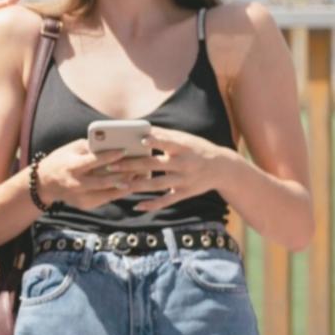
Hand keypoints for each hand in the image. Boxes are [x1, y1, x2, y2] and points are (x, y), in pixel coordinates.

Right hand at [34, 137, 144, 211]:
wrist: (45, 184)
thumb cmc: (61, 160)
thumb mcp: (70, 149)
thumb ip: (90, 146)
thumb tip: (112, 142)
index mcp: (71, 167)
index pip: (93, 161)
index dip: (110, 156)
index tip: (125, 149)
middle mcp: (76, 184)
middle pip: (105, 180)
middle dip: (124, 173)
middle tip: (141, 165)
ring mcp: (81, 197)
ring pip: (109, 191)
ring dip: (127, 183)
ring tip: (142, 175)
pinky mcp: (86, 205)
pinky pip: (107, 198)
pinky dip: (120, 191)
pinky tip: (132, 184)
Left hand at [115, 128, 233, 212]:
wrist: (223, 168)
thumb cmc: (197, 149)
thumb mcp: (185, 139)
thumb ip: (163, 135)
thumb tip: (140, 128)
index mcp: (183, 148)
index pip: (167, 143)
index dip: (155, 142)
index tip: (140, 140)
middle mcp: (183, 164)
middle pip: (154, 165)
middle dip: (132, 165)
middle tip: (110, 166)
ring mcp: (184, 180)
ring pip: (157, 184)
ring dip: (137, 186)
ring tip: (118, 185)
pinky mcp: (185, 193)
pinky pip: (166, 201)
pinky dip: (152, 204)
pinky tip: (137, 206)